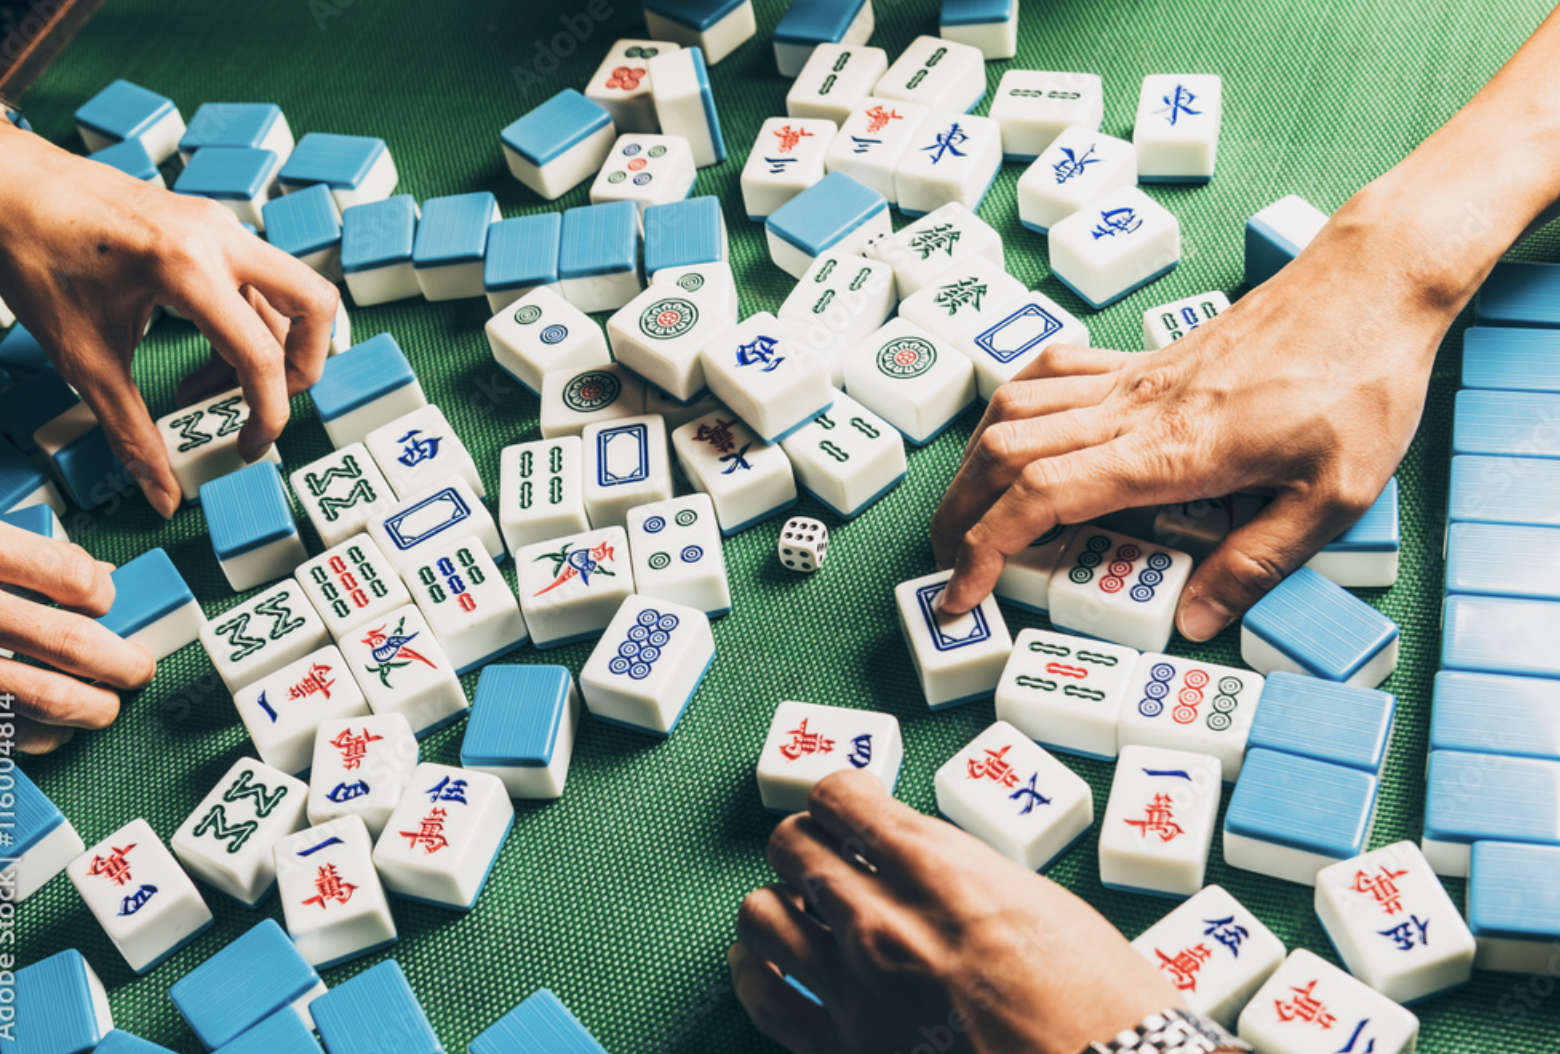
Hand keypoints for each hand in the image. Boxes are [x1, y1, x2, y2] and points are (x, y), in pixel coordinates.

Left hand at [0, 124, 338, 517]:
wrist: (3, 185)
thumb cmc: (32, 254)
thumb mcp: (82, 356)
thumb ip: (131, 430)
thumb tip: (162, 494)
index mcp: (188, 267)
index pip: (261, 355)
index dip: (267, 415)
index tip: (248, 446)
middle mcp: (218, 238)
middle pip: (314, 305)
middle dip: (304, 367)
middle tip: (268, 404)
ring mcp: (217, 225)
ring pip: (286, 293)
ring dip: (266, 348)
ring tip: (208, 389)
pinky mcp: (206, 225)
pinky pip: (255, 280)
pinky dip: (245, 324)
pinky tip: (200, 353)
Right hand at [0, 523, 153, 752]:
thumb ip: (32, 555)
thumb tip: (100, 579)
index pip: (70, 576)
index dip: (102, 593)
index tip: (106, 601)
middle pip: (71, 643)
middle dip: (122, 663)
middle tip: (139, 668)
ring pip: (47, 697)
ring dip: (93, 707)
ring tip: (107, 703)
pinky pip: (12, 732)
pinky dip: (44, 736)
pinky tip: (54, 726)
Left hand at [731, 771, 1179, 1053]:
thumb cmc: (1094, 999)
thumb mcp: (1032, 899)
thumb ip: (957, 873)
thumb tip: (917, 862)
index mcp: (935, 869)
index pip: (838, 798)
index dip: (838, 799)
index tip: (846, 809)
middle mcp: (882, 919)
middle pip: (791, 845)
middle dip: (806, 844)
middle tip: (825, 858)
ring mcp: (854, 987)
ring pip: (760, 913)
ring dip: (779, 903)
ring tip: (800, 911)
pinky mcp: (842, 1047)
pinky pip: (762, 996)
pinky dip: (756, 971)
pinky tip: (771, 964)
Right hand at [930, 189, 1454, 639]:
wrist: (1370, 285)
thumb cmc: (1360, 380)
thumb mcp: (1332, 494)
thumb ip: (1258, 561)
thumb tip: (1199, 619)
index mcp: (1169, 452)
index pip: (1042, 497)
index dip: (987, 549)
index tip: (962, 593)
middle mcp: (1133, 411)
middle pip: (1006, 457)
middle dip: (961, 518)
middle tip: (950, 566)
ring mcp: (1131, 379)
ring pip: (1013, 413)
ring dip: (974, 466)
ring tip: (967, 513)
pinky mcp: (1141, 358)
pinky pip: (1049, 373)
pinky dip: (1011, 408)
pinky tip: (1011, 432)